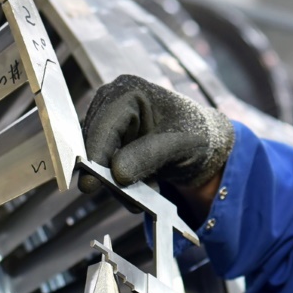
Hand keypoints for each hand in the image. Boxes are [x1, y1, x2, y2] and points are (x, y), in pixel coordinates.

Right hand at [79, 75, 233, 194]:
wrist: (202, 143)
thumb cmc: (196, 133)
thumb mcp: (180, 143)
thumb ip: (149, 155)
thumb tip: (117, 174)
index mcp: (128, 91)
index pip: (104, 125)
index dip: (95, 155)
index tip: (91, 184)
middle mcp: (111, 104)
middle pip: (95, 144)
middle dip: (110, 175)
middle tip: (132, 202)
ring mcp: (107, 124)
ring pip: (97, 161)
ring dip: (120, 183)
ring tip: (151, 190)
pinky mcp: (108, 144)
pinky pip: (104, 168)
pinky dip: (123, 183)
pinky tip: (147, 186)